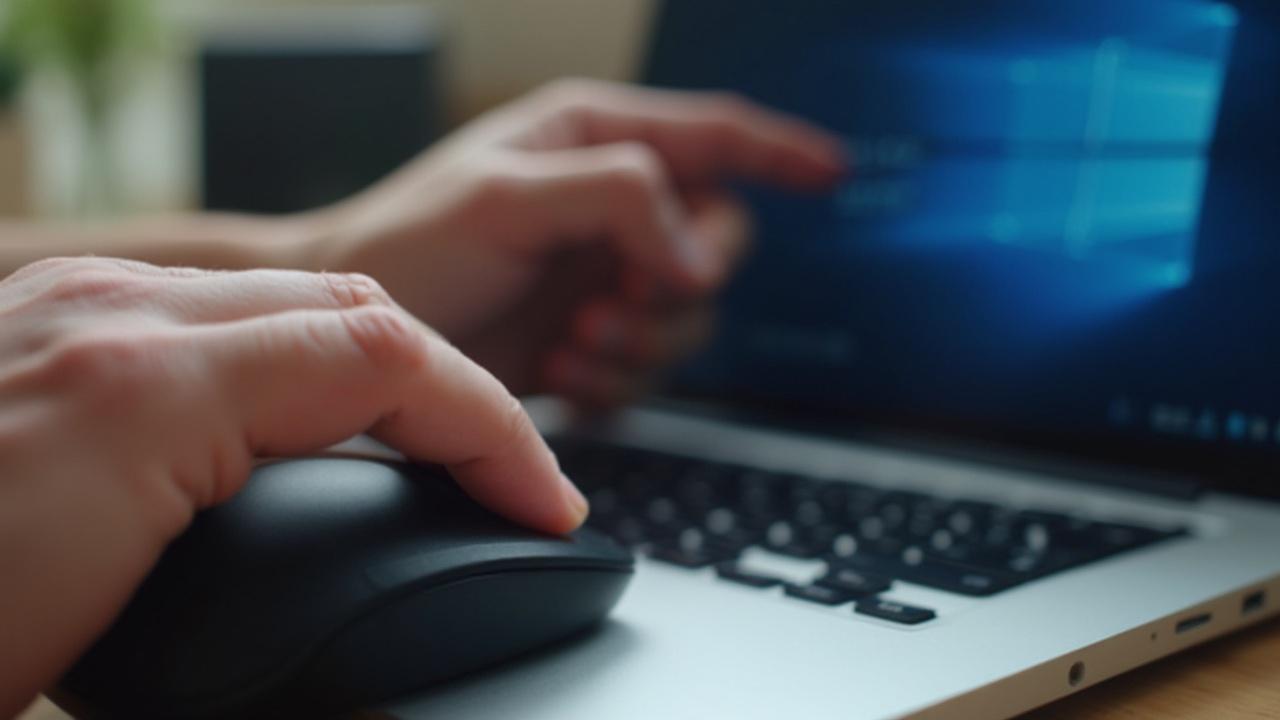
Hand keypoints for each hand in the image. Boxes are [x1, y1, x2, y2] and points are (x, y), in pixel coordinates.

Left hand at [0, 258, 585, 716]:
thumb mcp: (72, 687)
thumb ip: (262, 689)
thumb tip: (370, 715)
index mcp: (134, 394)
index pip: (386, 361)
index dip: (495, 430)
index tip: (544, 503)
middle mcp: (105, 316)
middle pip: (354, 310)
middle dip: (460, 393)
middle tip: (511, 480)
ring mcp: (69, 304)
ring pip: (284, 297)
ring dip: (385, 367)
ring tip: (435, 449)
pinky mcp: (45, 321)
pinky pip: (211, 307)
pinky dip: (296, 356)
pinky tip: (309, 418)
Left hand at [303, 79, 844, 409]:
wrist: (363, 336)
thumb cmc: (409, 244)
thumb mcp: (505, 198)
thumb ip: (615, 198)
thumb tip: (694, 250)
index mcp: (594, 143)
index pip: (715, 135)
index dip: (781, 153)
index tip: (835, 173)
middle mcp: (612, 206)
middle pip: (716, 241)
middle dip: (677, 283)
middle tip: (615, 299)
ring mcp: (606, 274)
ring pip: (690, 315)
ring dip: (641, 342)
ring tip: (574, 341)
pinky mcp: (594, 337)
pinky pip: (652, 366)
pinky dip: (618, 379)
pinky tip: (563, 369)